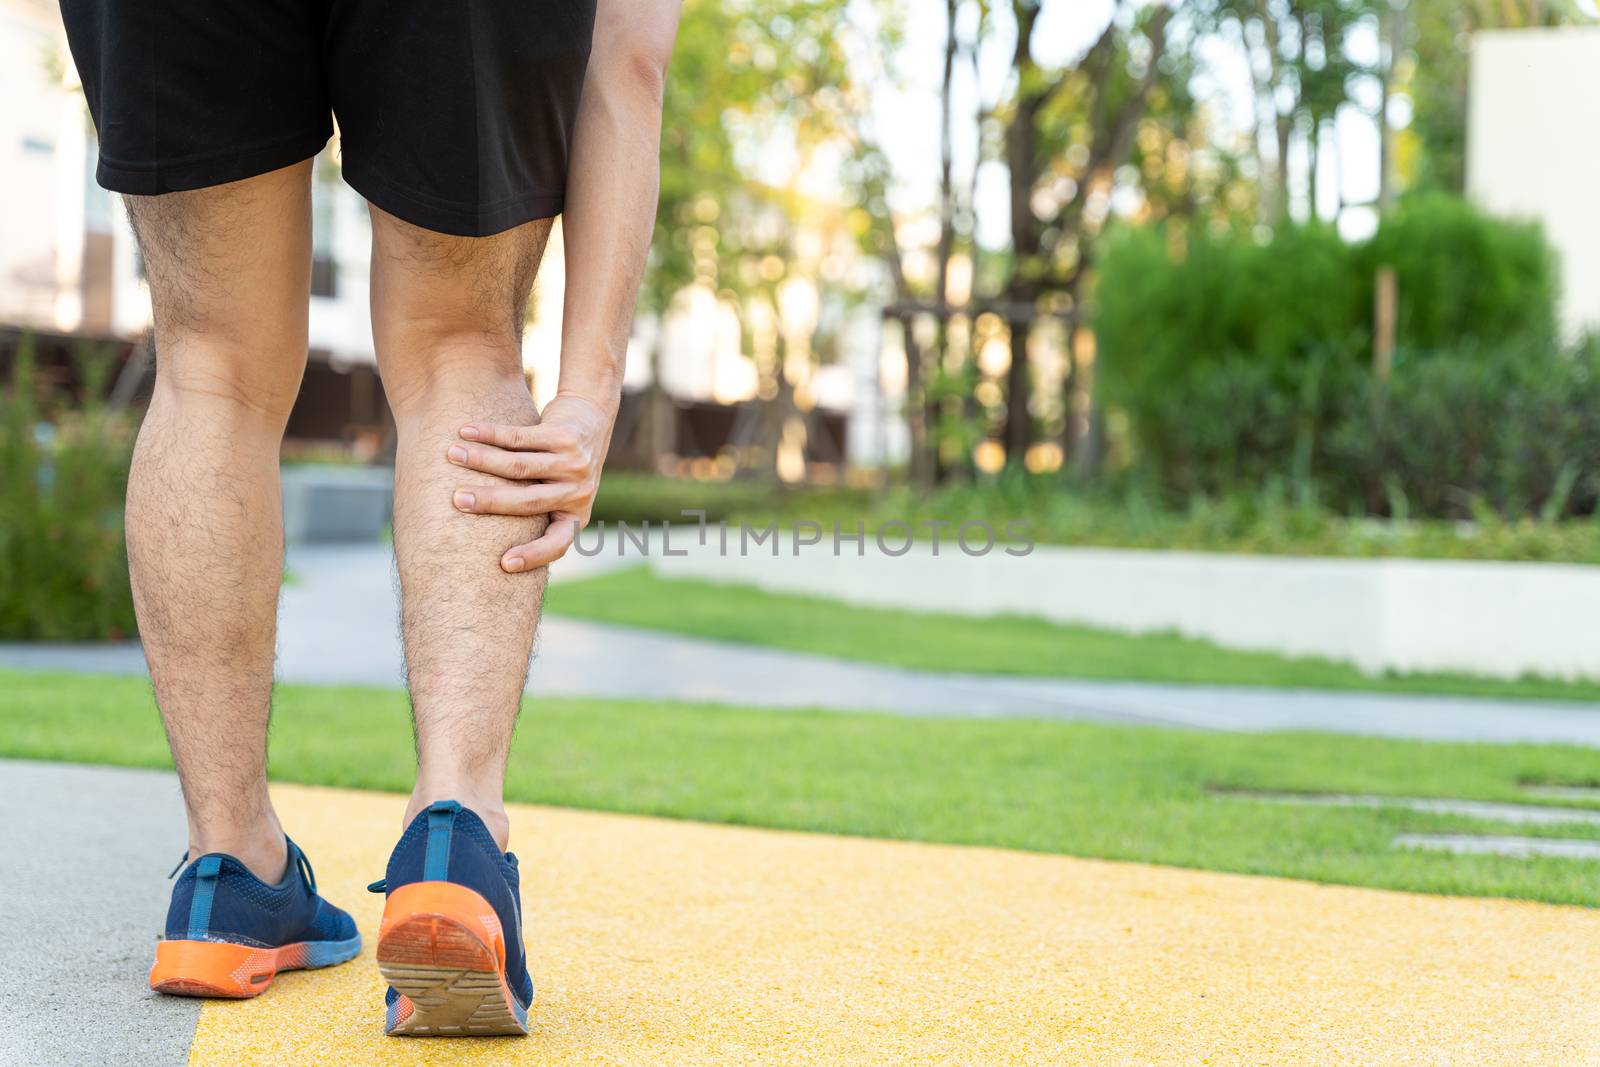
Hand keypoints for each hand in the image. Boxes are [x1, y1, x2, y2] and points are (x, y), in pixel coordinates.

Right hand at [446, 392, 615, 571]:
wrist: (593, 415)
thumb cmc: (562, 463)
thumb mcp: (560, 493)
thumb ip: (535, 510)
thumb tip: (480, 540)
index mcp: (576, 515)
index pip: (558, 543)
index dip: (534, 555)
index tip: (504, 564)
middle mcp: (578, 492)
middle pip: (529, 502)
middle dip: (489, 501)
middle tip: (456, 499)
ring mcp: (574, 464)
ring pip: (519, 466)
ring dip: (481, 459)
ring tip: (452, 454)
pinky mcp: (565, 436)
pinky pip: (520, 438)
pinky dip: (489, 434)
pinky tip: (466, 432)